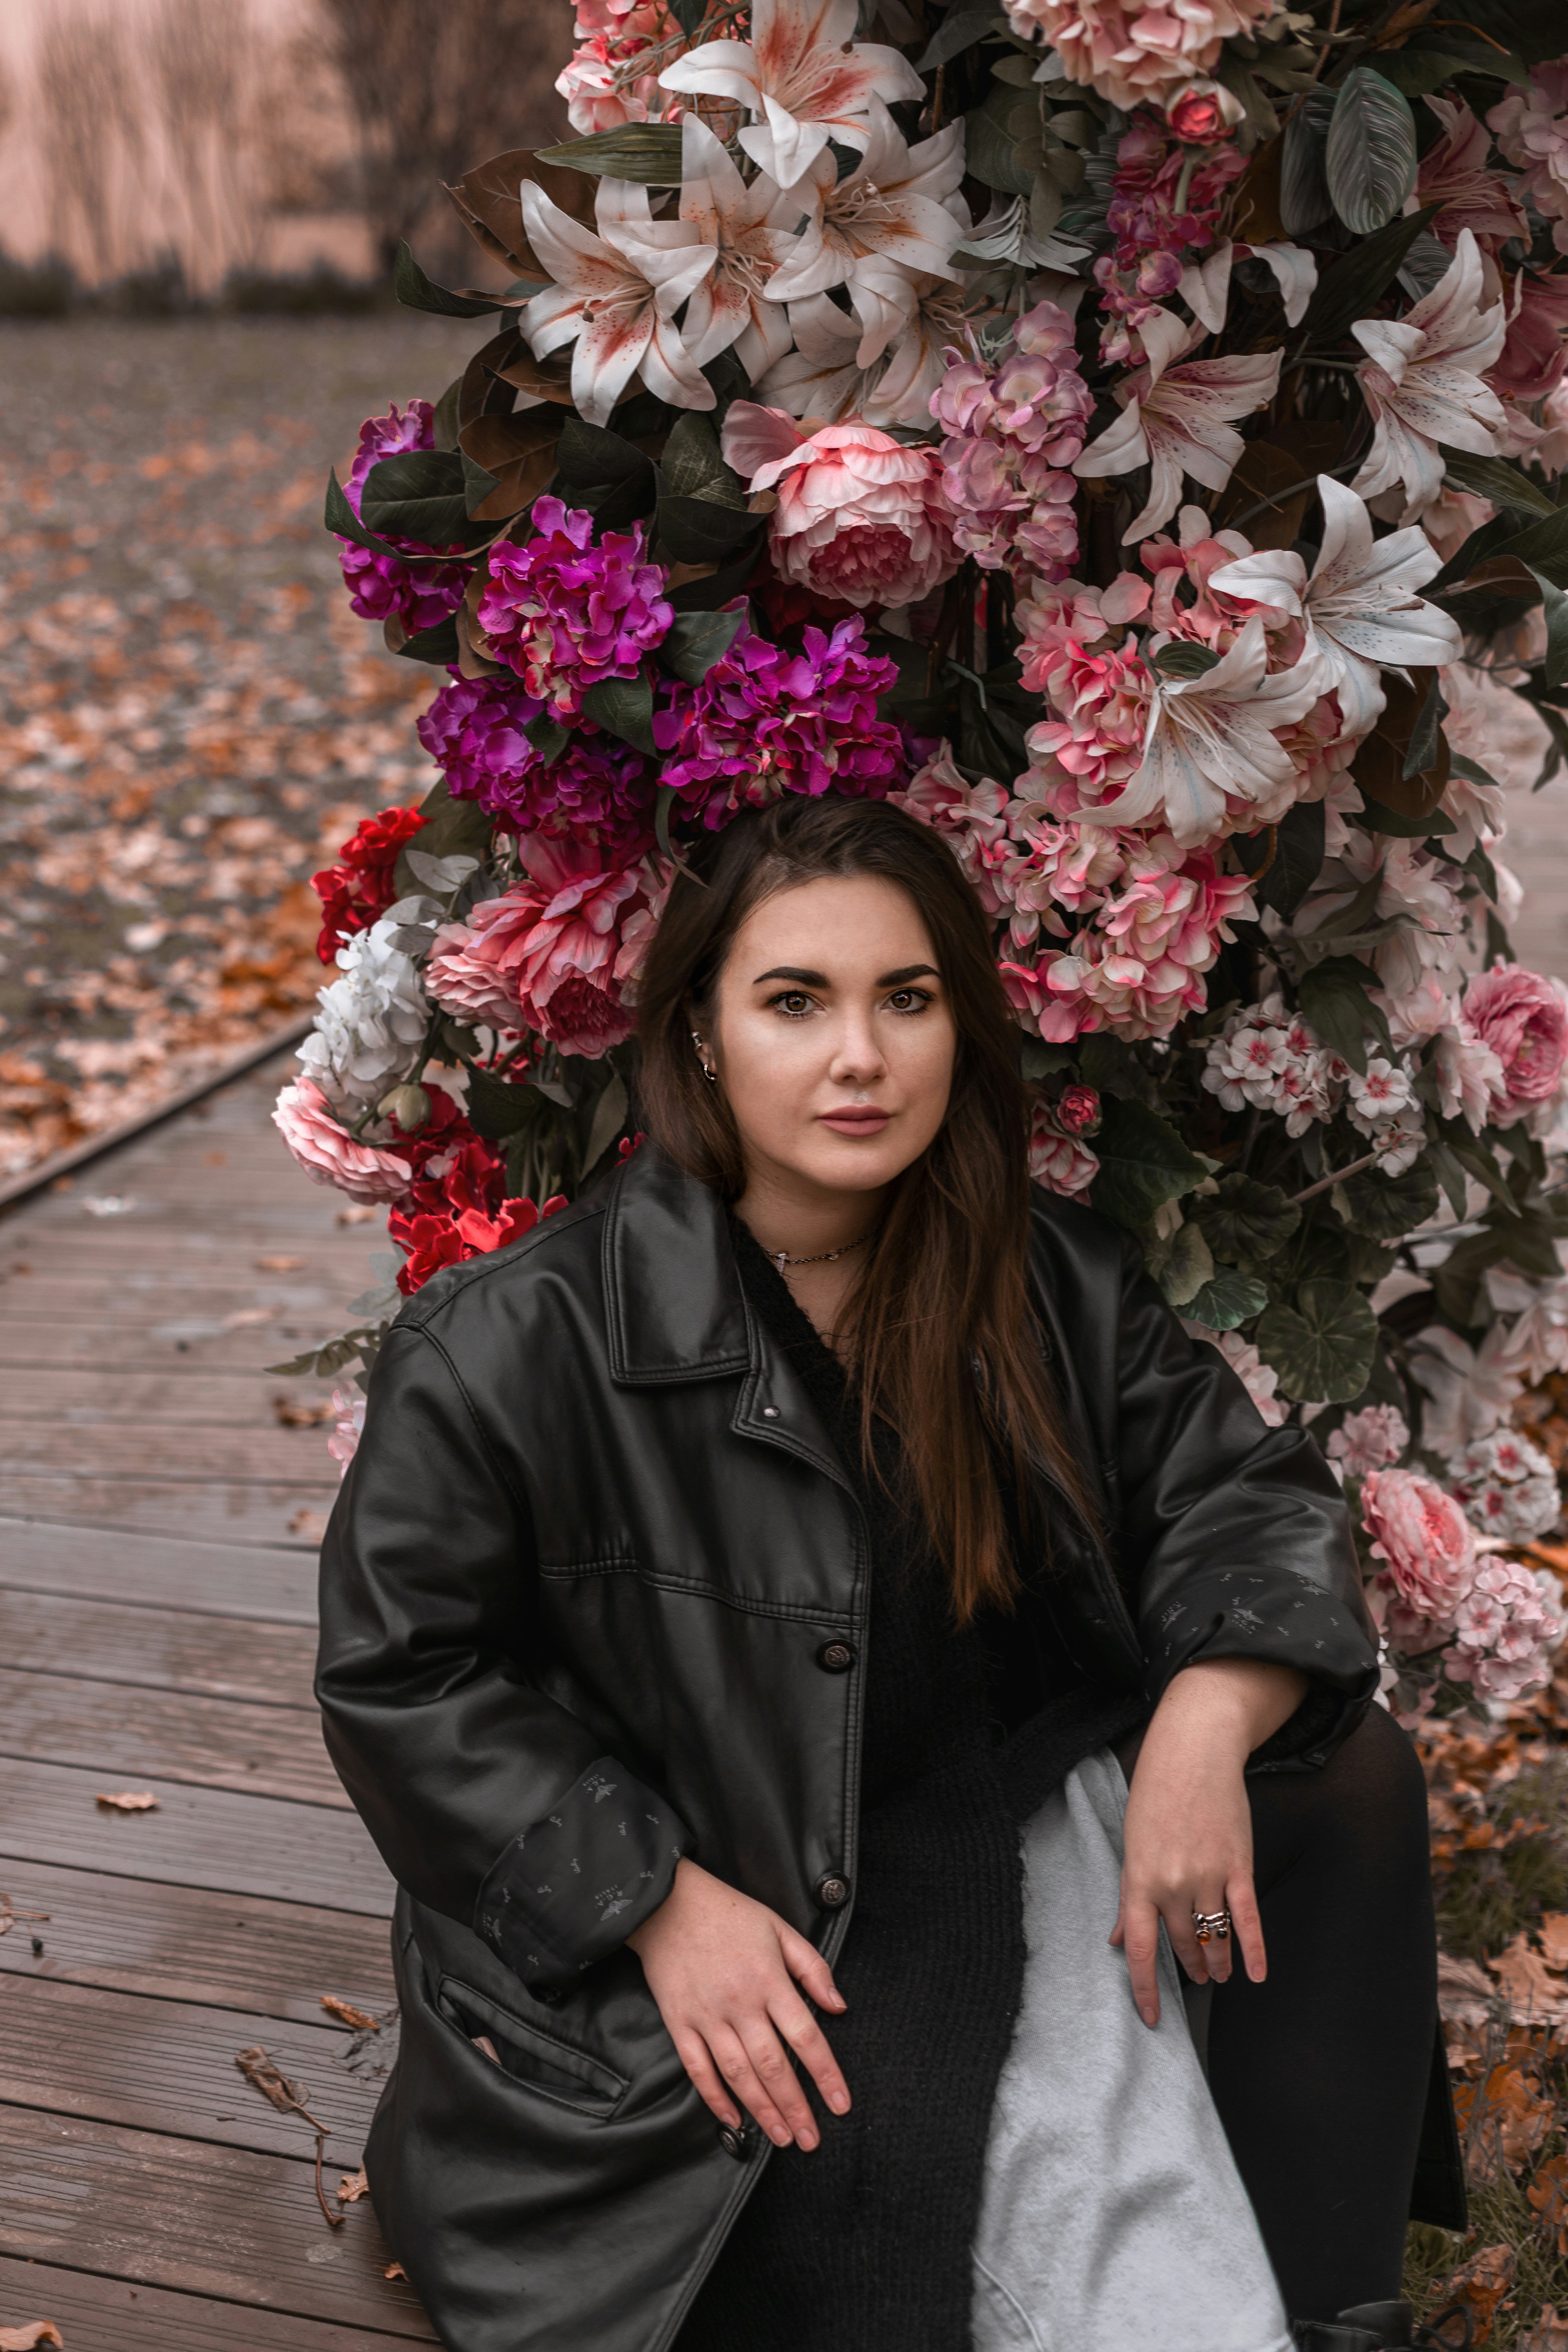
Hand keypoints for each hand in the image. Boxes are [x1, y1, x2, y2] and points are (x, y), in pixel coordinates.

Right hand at [626, 1857, 850, 2150]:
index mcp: (769, 1979)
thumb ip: (812, 1968)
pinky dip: (715, 2098)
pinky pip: (698, 2069)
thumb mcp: (780, 1928)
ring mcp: (707, 2015)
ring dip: (762, 2110)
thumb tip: (838, 2006)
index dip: (826, 2074)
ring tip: (782, 2138)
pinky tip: (733, 2121)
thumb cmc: (729, 1913)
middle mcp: (740, 2002)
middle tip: (811, 2140)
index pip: (805, 2035)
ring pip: (738, 2074)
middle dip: (795, 2107)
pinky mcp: (679, 2022)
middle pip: (773, 2065)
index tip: (841, 2105)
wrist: (667, 1903)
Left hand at [1110, 1657, 1305, 2026]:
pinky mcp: (1238, 1866)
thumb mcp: (1132, 1844)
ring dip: (1216, 1961)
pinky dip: (1253, 1950)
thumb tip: (1119, 1939)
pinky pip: (1248, 1918)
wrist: (1194, 1752)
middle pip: (1181, 1944)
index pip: (1140, 1949)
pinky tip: (1255, 1974)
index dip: (1144, 1989)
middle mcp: (1172, 1884)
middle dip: (1188, 1967)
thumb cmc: (1156, 1794)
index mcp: (1139, 1880)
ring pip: (1213, 1935)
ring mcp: (1208, 1876)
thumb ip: (1129, 1897)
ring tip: (1218, 1974)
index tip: (1150, 2018)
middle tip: (1196, 1979)